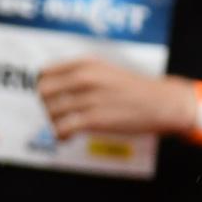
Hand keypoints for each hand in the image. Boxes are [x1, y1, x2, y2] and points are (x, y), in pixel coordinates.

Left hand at [36, 58, 192, 139]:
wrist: (160, 103)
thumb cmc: (132, 89)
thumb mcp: (105, 71)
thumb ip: (78, 75)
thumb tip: (48, 88)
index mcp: (86, 64)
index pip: (44, 73)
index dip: (40, 88)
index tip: (47, 99)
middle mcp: (86, 77)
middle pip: (43, 92)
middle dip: (43, 106)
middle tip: (53, 115)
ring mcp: (90, 98)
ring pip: (51, 112)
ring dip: (51, 123)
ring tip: (62, 127)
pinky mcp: (95, 119)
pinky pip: (63, 128)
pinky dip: (60, 135)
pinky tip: (67, 136)